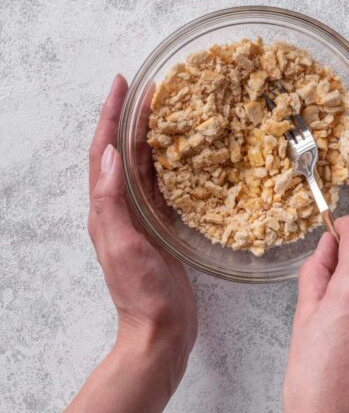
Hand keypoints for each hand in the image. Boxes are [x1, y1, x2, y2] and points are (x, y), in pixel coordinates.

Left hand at [88, 76, 196, 393]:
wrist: (160, 329)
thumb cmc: (141, 292)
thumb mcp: (122, 244)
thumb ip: (111, 200)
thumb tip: (107, 153)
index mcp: (105, 207)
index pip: (103, 151)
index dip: (110, 115)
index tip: (121, 83)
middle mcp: (119, 206)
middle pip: (120, 151)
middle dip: (129, 116)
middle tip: (147, 86)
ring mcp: (140, 216)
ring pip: (141, 165)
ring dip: (148, 135)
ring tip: (164, 108)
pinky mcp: (160, 226)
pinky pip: (161, 185)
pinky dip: (168, 162)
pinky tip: (182, 152)